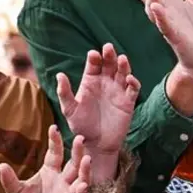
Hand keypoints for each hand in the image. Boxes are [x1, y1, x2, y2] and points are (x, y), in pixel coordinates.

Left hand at [0, 125, 89, 192]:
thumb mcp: (15, 192)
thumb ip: (9, 180)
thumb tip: (0, 166)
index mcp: (50, 172)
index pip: (55, 153)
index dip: (55, 141)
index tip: (54, 127)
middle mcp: (62, 181)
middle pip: (73, 163)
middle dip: (77, 151)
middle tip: (80, 138)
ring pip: (80, 179)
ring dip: (84, 170)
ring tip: (87, 159)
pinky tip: (83, 185)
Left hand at [57, 44, 139, 181]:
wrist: (96, 144)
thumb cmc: (81, 126)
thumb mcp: (70, 110)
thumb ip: (64, 93)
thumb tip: (59, 75)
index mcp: (90, 82)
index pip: (93, 65)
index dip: (94, 58)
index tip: (93, 55)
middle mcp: (105, 83)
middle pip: (109, 64)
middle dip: (110, 55)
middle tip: (108, 48)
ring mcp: (117, 91)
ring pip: (123, 72)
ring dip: (123, 65)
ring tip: (122, 59)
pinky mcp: (128, 101)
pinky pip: (133, 88)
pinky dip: (133, 82)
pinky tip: (129, 79)